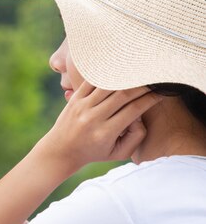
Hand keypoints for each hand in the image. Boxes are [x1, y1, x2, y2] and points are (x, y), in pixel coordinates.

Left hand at [36, 81, 163, 173]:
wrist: (62, 150)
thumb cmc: (95, 152)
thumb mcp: (119, 153)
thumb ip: (136, 137)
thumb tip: (140, 115)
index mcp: (105, 133)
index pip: (134, 110)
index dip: (150, 99)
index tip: (161, 93)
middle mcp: (93, 118)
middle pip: (123, 95)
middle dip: (142, 86)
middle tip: (154, 80)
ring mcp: (82, 106)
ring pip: (108, 85)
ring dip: (125, 77)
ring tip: (138, 73)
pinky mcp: (74, 98)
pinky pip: (91, 81)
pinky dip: (106, 74)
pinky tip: (118, 70)